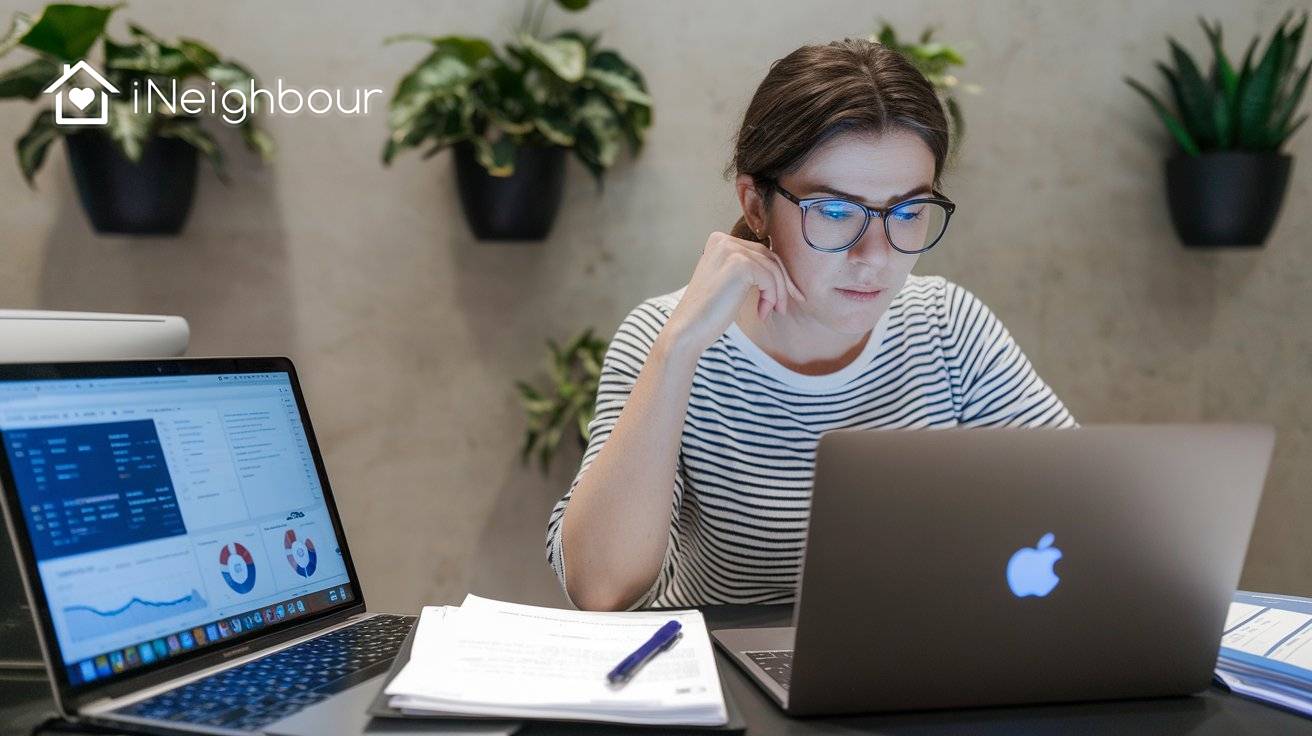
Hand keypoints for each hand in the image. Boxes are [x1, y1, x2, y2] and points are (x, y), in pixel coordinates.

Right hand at [665, 231, 805, 353]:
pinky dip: (771, 298)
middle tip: (781, 307)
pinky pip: (770, 279)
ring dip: (776, 294)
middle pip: (768, 257)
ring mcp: (731, 250)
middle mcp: (724, 240)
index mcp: (718, 241)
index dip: (773, 275)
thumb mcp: (727, 282)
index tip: (779, 297)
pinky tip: (761, 314)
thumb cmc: (708, 312)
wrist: (689, 329)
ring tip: (768, 312)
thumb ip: (745, 269)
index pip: (759, 252)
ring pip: (772, 269)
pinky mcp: (740, 264)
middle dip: (781, 283)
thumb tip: (779, 270)